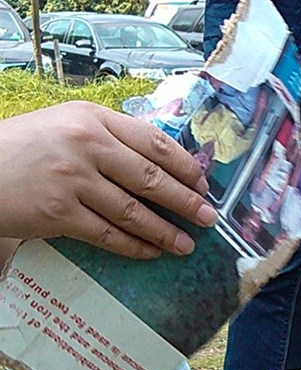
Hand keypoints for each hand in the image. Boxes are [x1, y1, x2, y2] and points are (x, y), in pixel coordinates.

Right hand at [0, 102, 216, 258]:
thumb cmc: (24, 147)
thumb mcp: (66, 125)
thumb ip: (108, 137)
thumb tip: (159, 163)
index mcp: (93, 117)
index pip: (153, 141)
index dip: (184, 165)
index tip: (202, 183)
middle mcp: (87, 145)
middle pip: (151, 177)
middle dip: (185, 201)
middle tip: (208, 217)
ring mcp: (73, 180)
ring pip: (133, 211)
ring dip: (165, 231)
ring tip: (186, 244)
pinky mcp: (59, 214)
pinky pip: (107, 234)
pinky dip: (133, 246)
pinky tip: (150, 252)